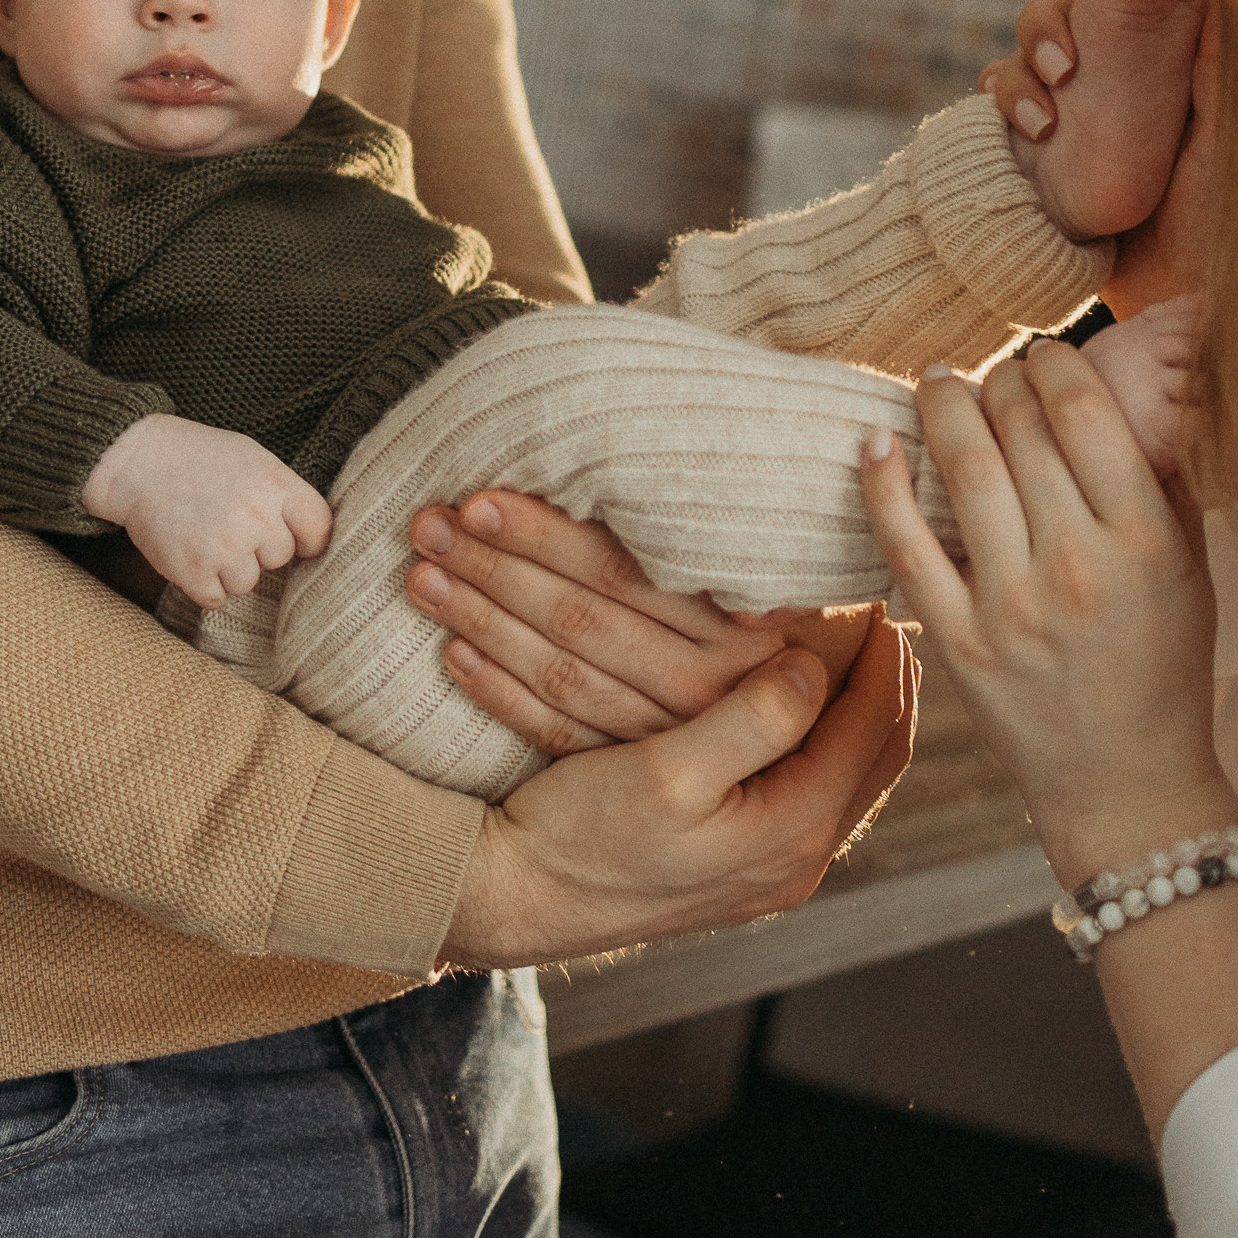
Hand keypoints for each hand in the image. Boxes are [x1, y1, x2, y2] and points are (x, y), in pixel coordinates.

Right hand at [81, 413, 331, 608]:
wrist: (137, 460)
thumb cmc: (201, 458)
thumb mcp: (254, 459)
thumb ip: (284, 495)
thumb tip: (316, 536)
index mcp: (276, 485)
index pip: (319, 529)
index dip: (307, 538)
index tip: (295, 540)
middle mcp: (255, 517)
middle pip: (280, 558)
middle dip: (258, 548)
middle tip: (229, 525)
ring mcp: (224, 546)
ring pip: (248, 583)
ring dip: (229, 570)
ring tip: (206, 537)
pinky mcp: (193, 570)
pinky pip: (216, 599)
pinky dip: (204, 585)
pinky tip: (192, 555)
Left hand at [403, 487, 860, 753]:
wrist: (809, 779)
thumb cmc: (817, 645)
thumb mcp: (810, 596)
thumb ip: (748, 551)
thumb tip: (687, 458)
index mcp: (747, 634)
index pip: (624, 577)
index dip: (548, 536)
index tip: (480, 500)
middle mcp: (710, 693)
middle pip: (583, 623)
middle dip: (496, 569)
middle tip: (428, 525)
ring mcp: (669, 743)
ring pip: (560, 676)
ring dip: (483, 620)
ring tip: (421, 573)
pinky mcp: (637, 776)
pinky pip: (555, 735)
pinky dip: (499, 692)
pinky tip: (451, 651)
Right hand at [441, 610, 916, 965]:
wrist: (515, 899)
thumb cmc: (582, 835)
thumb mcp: (668, 771)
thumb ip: (755, 719)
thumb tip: (816, 664)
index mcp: (791, 833)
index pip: (873, 728)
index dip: (881, 657)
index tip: (876, 596)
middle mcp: (794, 861)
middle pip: (875, 756)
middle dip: (883, 683)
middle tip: (878, 619)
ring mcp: (768, 870)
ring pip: (845, 776)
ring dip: (853, 713)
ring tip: (848, 654)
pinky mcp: (737, 866)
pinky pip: (809, 793)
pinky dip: (817, 742)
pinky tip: (794, 710)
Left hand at [859, 343, 1226, 887]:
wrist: (1128, 783)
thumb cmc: (1164, 664)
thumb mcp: (1190, 568)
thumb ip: (1166, 479)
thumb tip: (1142, 384)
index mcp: (1143, 541)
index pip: (1083, 413)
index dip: (1053, 364)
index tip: (1044, 356)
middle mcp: (1077, 567)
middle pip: (1020, 429)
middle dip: (1001, 379)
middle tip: (993, 371)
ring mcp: (1011, 607)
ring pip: (962, 470)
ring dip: (943, 407)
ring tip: (937, 384)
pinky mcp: (958, 643)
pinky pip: (906, 545)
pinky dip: (883, 485)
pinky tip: (876, 442)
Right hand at [981, 0, 1216, 317]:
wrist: (1177, 296)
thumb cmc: (1229, 213)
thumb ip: (1222, 43)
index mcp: (1180, 42)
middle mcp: (1129, 61)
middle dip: (1055, 14)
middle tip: (1068, 63)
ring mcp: (1083, 99)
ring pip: (1029, 40)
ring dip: (1028, 62)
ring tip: (1049, 116)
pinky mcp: (1045, 139)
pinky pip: (1002, 92)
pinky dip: (1007, 99)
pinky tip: (1033, 133)